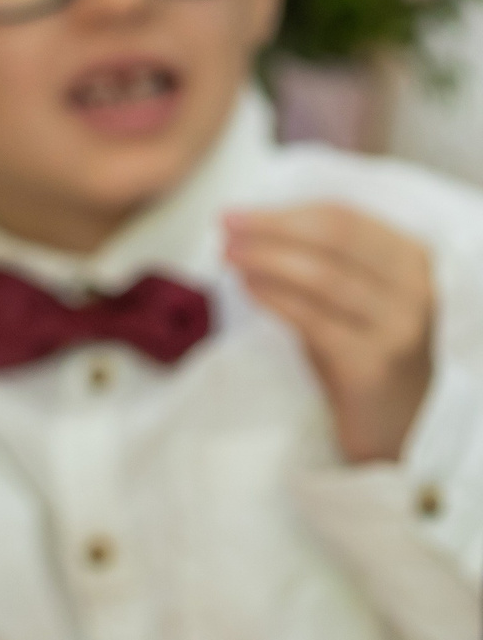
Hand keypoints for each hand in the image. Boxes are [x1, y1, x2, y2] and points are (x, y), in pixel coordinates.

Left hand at [225, 204, 435, 465]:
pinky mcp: (372, 364)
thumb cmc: (367, 358)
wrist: (399, 429)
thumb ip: (327, 268)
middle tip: (226, 226)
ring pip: (326, 276)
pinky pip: (315, 322)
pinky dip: (277, 299)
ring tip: (228, 255)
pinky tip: (248, 289)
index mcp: (414, 260)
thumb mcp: (356, 304)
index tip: (240, 211)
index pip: (348, 219)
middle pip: (337, 239)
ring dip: (269, 259)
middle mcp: (415, 287)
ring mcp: (398, 326)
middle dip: (274, 228)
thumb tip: (257, 237)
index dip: (289, 211)